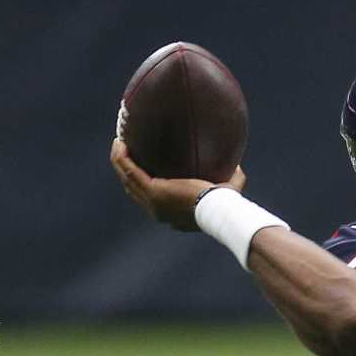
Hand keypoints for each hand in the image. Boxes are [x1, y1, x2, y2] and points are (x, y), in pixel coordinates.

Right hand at [111, 139, 245, 231]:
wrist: (219, 212)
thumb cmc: (226, 205)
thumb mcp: (228, 192)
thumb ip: (232, 179)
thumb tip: (237, 165)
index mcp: (170, 213)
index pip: (149, 199)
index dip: (141, 184)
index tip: (140, 168)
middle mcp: (157, 210)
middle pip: (133, 189)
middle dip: (125, 171)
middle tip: (125, 152)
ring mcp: (152, 202)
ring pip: (127, 179)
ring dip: (119, 161)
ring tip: (118, 144)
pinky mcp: (152, 191)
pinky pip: (130, 171)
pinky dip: (122, 158)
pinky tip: (120, 143)